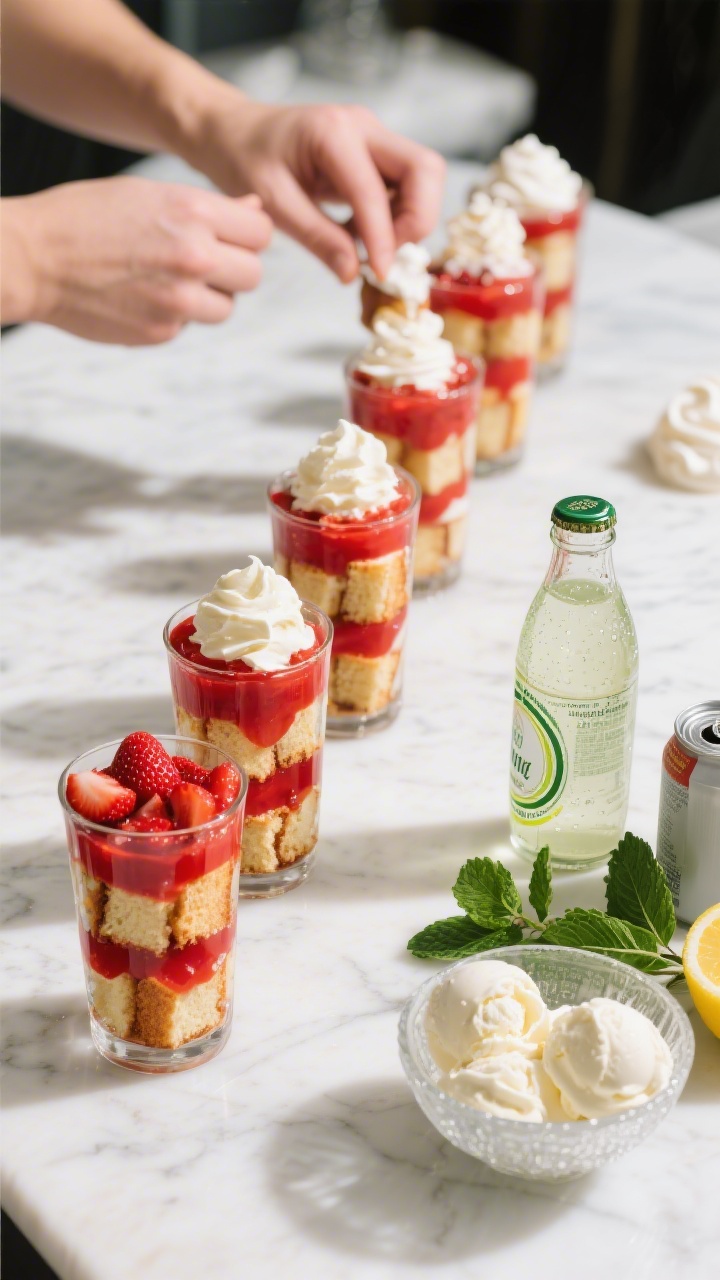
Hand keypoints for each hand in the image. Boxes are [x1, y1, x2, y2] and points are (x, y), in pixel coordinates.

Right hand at [1, 176, 271, 343]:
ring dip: (207, 297)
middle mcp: (193, 255)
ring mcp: (180, 299)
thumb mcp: (148, 195)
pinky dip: (173, 314)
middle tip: (200, 262)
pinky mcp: (162, 331)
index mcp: (193, 212)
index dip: (246, 236)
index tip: (229, 238)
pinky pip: (189, 325)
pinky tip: (139, 294)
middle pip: (253, 274)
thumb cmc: (86, 217)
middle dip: (232, 269)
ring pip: (226, 307)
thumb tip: (254, 208)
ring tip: (167, 279)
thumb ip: (207, 208)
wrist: (33, 258)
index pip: (261, 232)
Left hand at [191, 101, 444, 281]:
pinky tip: (356, 232)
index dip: (384, 237)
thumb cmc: (244, 158)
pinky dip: (394, 216)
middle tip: (384, 254)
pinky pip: (405, 186)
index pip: (376, 191)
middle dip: (418, 219)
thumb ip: (316, 237)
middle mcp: (363, 126)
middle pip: (425, 169)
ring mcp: (373, 136)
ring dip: (408, 219)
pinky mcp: (374, 153)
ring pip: (423, 177)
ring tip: (363, 243)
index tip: (379, 273)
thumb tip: (352, 272)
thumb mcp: (272, 204)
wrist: (235, 130)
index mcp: (333, 132)